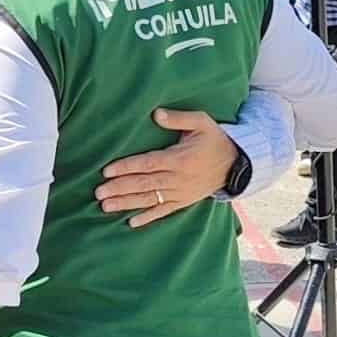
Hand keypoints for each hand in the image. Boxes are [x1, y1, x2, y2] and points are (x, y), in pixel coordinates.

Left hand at [95, 109, 235, 227]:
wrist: (237, 165)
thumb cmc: (215, 139)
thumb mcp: (201, 122)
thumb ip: (178, 118)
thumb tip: (156, 114)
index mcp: (179, 159)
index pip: (148, 163)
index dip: (127, 167)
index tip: (107, 171)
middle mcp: (178, 178)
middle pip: (144, 184)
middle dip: (120, 188)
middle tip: (98, 192)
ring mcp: (180, 193)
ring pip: (150, 200)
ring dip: (127, 203)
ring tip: (105, 206)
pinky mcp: (183, 201)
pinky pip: (164, 212)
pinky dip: (148, 218)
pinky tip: (131, 223)